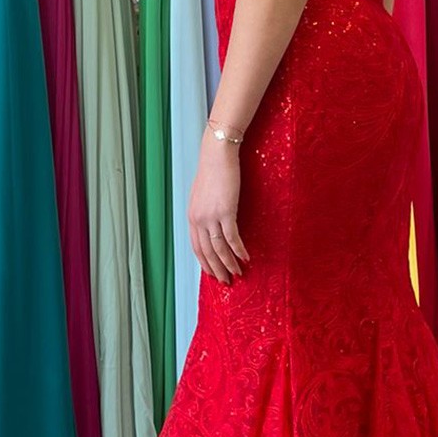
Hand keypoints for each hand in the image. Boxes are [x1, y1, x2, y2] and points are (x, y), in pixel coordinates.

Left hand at [189, 130, 250, 284]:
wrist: (217, 155)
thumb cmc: (212, 171)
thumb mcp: (202, 194)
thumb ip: (204, 211)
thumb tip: (210, 223)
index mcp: (192, 216)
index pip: (196, 247)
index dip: (205, 263)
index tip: (213, 273)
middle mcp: (198, 219)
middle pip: (207, 252)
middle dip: (217, 269)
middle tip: (226, 281)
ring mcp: (211, 216)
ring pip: (219, 248)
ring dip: (229, 263)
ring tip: (238, 273)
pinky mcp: (226, 211)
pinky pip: (232, 237)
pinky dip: (239, 250)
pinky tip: (246, 257)